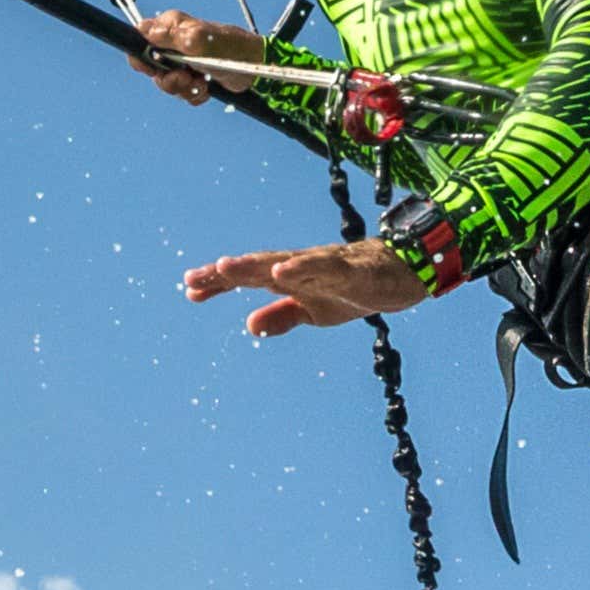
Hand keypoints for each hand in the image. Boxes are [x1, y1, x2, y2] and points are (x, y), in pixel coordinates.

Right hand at [135, 10, 269, 104]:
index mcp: (172, 27)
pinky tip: (207, 88)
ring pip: (167, 83)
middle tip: (186, 77)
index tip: (157, 68)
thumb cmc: (233, 48)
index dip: (143, 59)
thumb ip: (172, 36)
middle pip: (152, 68)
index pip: (139, 40)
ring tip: (201, 83)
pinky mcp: (194, 76)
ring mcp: (184, 61)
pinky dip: (195, 94)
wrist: (257, 68)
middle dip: (169, 79)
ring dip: (184, 89)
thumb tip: (144, 28)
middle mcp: (174, 43)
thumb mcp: (200, 41)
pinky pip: (183, 92)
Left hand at [181, 240, 436, 337]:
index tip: (189, 289)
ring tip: (224, 267)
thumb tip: (249, 326)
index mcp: (290, 277)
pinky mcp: (347, 270)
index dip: (219, 283)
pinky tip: (280, 270)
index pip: (248, 279)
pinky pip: (321, 268)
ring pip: (283, 263)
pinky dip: (300, 267)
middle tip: (193, 279)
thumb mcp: (313, 312)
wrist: (401, 278)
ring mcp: (322, 266)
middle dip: (225, 273)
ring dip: (253, 265)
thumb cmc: (352, 290)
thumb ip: (282, 317)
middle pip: (256, 268)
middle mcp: (300, 267)